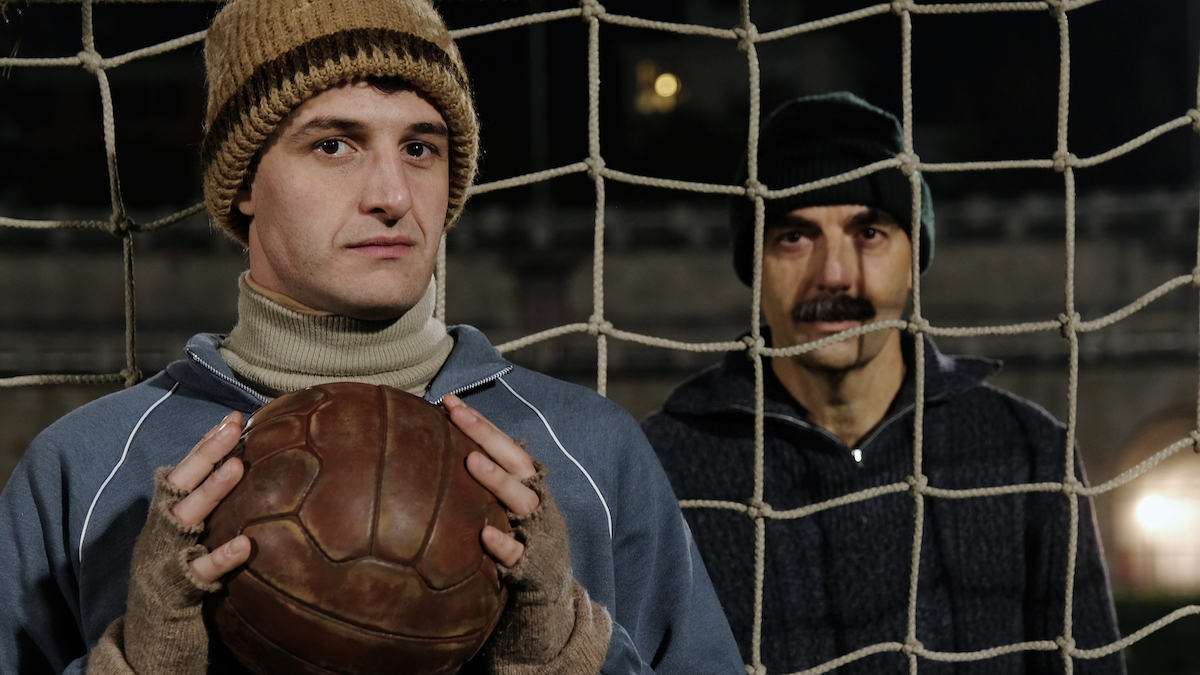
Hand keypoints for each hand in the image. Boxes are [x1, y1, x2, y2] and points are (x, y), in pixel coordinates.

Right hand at [167, 411, 251, 582]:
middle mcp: (165, 521)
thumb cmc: (177, 556)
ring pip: (190, 514)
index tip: (232, 418)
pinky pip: (203, 567)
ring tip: (237, 467)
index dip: (207, 441)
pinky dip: (222, 556)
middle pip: (184, 481)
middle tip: (233, 428)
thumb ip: (206, 491)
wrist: (152, 614)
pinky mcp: (180, 581)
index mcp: (168, 505)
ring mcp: (170, 549)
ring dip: (212, 489)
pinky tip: (245, 545)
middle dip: (207, 453)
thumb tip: (239, 453)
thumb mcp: (186, 520)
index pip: (188, 466)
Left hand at [442, 396, 611, 673]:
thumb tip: (429, 458)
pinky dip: (502, 542)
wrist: (548, 599)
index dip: (480, 421)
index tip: (448, 400)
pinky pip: (517, 553)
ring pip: (520, 499)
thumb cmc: (514, 545)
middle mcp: (536, 501)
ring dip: (497, 479)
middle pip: (515, 461)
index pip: (504, 445)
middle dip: (486, 434)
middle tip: (456, 412)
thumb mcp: (500, 511)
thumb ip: (479, 486)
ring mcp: (538, 531)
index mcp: (527, 485)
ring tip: (471, 460)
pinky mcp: (535, 564)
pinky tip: (483, 533)